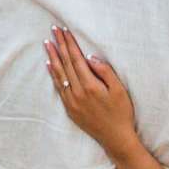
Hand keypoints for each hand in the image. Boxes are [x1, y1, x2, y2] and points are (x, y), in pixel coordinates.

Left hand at [45, 26, 140, 161]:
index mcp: (90, 85)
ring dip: (52, 57)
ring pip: (59, 74)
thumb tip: (90, 57)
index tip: (64, 30)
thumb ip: (105, 71)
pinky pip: (58, 87)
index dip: (70, 43)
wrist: (115, 138)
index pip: (76, 58)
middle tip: (53, 30)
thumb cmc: (121, 112)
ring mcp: (71, 101)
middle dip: (59, 45)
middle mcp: (77, 92)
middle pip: (66, 63)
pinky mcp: (69, 109)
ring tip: (47, 43)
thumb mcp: (119, 90)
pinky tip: (49, 65)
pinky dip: (53, 75)